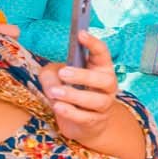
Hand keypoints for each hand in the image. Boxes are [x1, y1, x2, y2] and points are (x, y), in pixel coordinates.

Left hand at [37, 33, 138, 149]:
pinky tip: (58, 107)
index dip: (93, 43)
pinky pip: (86, 117)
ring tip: (54, 93)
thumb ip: (50, 73)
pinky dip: (71, 112)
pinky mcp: (95, 122)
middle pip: (105, 80)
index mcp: (100, 69)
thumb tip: (51, 78)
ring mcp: (103, 106)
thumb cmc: (71, 93)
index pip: (102, 54)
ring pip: (96, 100)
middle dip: (84, 76)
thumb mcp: (57, 78)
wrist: (83, 124)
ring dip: (74, 95)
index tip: (80, 34)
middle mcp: (107, 87)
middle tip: (63, 73)